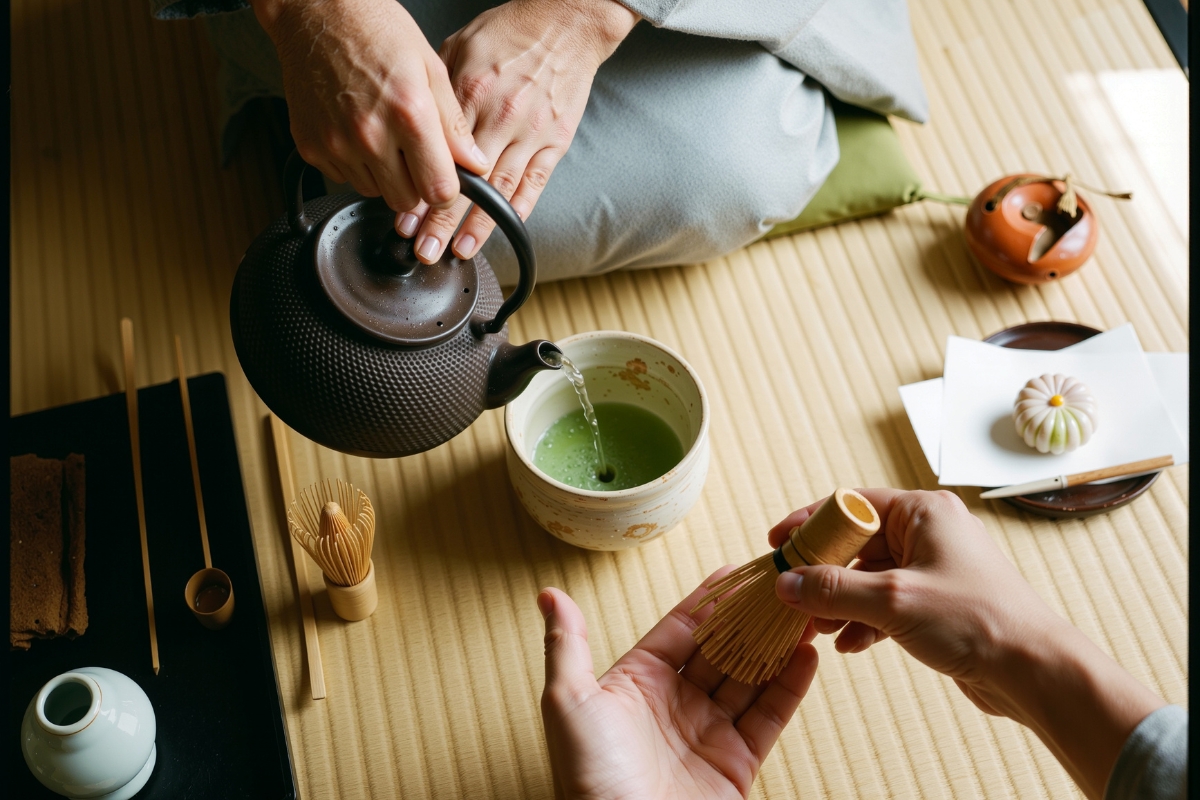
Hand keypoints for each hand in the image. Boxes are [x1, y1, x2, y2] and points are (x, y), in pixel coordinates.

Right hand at [251, 0, 489, 224]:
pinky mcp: (312, 148)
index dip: (446, 189)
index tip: (445, 178)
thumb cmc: (375, 31)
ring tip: (383, 134)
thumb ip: (454, 124)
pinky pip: (343, 179)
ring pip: (374, 192)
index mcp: (408, 113)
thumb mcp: (431, 68)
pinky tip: (357, 132)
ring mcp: (336, 144)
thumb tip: (475, 162)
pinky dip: (355, 165)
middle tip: (414, 154)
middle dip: (415, 185)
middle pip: (405, 201)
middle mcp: (369, 134)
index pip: (439, 190)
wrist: (317, 13)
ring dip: (384, 175)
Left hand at [405, 0, 637, 263]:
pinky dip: (517, 210)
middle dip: (442, 221)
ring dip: (478, 225)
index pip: (440, 155)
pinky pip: (533, 182)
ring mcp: (530, 132)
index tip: (405, 217)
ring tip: (459, 251)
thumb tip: (416, 125)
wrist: (565, 22)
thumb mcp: (460, 48)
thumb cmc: (511, 32)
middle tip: (424, 249)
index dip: (420, 190)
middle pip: (467, 180)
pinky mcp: (554, 140)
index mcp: (472, 92)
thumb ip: (440, 92)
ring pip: (500, 189)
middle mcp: (501, 116)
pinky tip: (501, 230)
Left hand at [538, 569, 818, 799]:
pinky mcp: (736, 764)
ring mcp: (707, 733)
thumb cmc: (588, 778)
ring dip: (775, 645)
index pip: (681, 629)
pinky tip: (806, 657)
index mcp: (636, 683)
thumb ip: (566, 644)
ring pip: (750, 678)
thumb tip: (549, 594)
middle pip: (721, 649)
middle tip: (780, 585)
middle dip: (750, 618)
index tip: (736, 570)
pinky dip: (790, 687)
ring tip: (801, 611)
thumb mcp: (568, 702)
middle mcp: (674, 704)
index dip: (710, 600)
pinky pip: (768, 717)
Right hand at [770, 489, 1163, 798]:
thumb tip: (786, 583)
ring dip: (841, 602)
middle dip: (823, 573)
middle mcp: (929, 533)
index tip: (778, 543)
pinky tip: (850, 644)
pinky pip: (887, 603)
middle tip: (793, 595)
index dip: (811, 523)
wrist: (1033, 669)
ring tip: (819, 628)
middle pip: (857, 543)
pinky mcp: (938, 603)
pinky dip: (865, 620)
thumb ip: (833, 590)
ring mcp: (935, 569)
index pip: (852, 504)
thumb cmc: (975, 620)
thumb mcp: (893, 600)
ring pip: (870, 577)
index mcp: (924, 512)